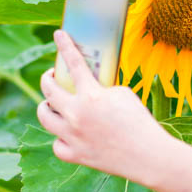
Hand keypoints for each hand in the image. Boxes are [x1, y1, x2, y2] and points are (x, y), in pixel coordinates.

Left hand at [37, 30, 173, 185]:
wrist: (147, 156)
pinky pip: (57, 144)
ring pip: (44, 116)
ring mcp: (72, 136)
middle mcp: (75, 115)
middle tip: (53, 76)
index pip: (73, 63)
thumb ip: (102, 89)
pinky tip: (67, 134)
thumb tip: (91, 88)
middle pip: (48, 90)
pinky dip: (60, 137)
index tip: (59, 34)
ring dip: (46, 106)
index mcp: (90, 96)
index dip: (64, 46)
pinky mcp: (75, 156)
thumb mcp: (123, 94)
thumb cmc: (139, 122)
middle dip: (47, 78)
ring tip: (52, 103)